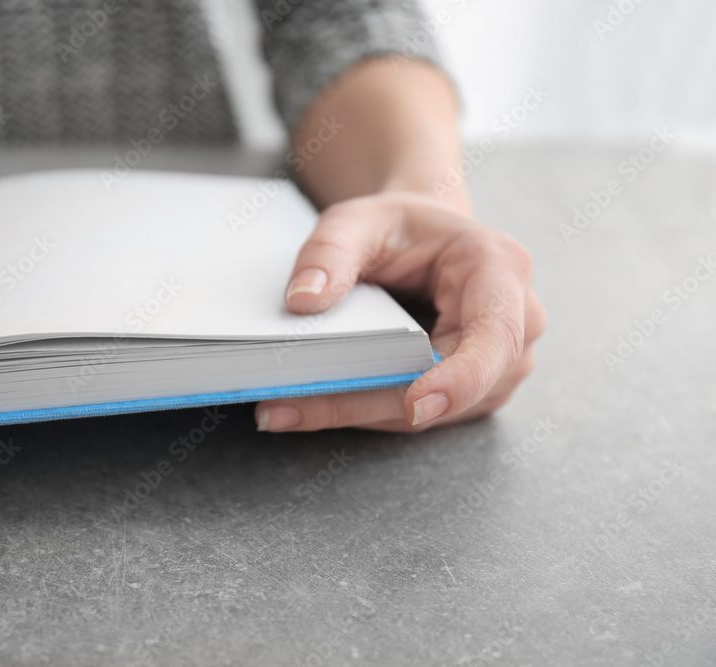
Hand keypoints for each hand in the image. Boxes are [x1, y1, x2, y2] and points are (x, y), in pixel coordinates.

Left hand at [255, 191, 546, 431]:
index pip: (495, 336)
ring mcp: (498, 367)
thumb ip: (328, 251)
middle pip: (449, 388)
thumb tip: (304, 300)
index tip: (416, 405)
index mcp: (500, 269)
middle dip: (369, 402)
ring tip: (280, 408)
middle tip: (288, 408)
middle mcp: (515, 325)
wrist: (418, 242)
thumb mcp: (356, 220)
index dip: (461, 377)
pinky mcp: (470, 394)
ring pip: (426, 413)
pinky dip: (358, 411)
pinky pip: (411, 415)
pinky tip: (304, 406)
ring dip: (355, 412)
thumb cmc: (397, 227)